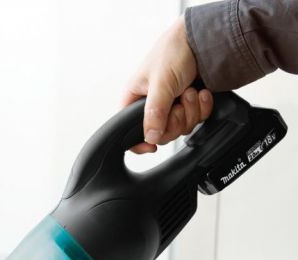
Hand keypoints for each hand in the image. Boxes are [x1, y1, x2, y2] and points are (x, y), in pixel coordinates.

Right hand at [122, 16, 213, 152]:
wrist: (202, 40)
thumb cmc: (173, 52)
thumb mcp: (160, 83)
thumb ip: (154, 112)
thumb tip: (150, 137)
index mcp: (134, 101)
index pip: (129, 132)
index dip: (140, 143)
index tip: (153, 146)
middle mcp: (151, 107)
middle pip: (161, 134)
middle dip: (176, 120)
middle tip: (178, 103)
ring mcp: (170, 107)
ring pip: (181, 128)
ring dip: (190, 111)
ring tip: (190, 91)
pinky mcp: (188, 106)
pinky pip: (196, 120)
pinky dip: (202, 107)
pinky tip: (201, 93)